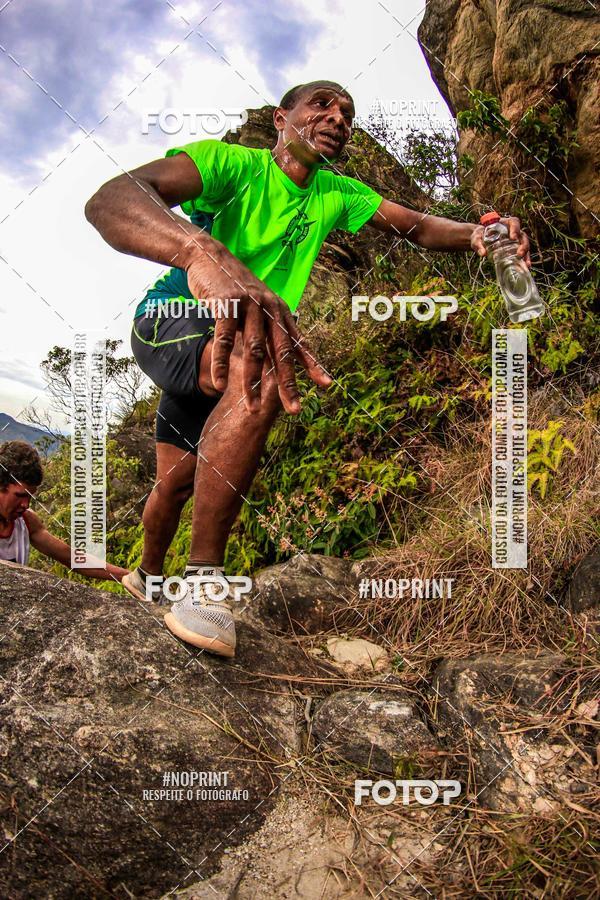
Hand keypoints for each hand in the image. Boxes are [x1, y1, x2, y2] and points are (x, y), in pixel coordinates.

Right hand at [186, 246, 331, 413]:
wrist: (209, 257)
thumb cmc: (234, 287)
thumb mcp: (257, 307)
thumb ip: (269, 328)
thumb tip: (279, 354)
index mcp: (280, 311)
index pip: (298, 343)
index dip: (313, 364)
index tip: (326, 385)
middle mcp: (269, 309)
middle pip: (281, 352)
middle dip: (288, 383)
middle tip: (295, 410)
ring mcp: (249, 306)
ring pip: (254, 351)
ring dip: (252, 383)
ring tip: (252, 408)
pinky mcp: (226, 305)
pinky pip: (223, 340)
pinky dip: (221, 364)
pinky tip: (219, 383)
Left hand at [471, 216, 531, 267]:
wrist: (479, 240)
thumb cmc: (479, 236)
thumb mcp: (476, 238)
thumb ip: (478, 244)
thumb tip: (483, 254)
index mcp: (505, 223)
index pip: (514, 222)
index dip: (515, 229)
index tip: (513, 238)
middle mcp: (513, 230)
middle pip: (522, 235)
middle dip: (523, 245)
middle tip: (519, 254)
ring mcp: (515, 240)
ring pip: (524, 245)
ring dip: (526, 254)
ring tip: (526, 264)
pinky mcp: (514, 248)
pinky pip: (522, 252)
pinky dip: (524, 259)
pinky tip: (525, 266)